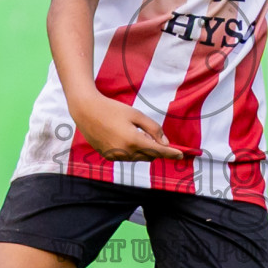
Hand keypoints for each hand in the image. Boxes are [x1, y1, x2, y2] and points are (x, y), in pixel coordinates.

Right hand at [69, 92, 184, 161]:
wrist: (87, 111)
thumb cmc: (113, 109)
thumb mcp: (136, 114)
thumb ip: (153, 129)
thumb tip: (165, 143)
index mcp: (133, 140)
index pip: (158, 151)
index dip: (171, 153)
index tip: (181, 155)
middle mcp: (124, 152)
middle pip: (149, 156)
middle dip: (155, 149)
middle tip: (151, 135)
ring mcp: (115, 156)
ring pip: (138, 158)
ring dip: (142, 150)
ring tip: (134, 133)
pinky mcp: (108, 157)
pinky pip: (126, 157)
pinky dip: (131, 151)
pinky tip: (122, 137)